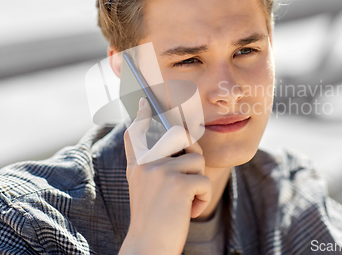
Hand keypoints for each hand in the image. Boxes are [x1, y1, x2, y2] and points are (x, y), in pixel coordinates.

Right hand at [119, 98, 210, 254]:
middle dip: (192, 155)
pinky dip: (202, 199)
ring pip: (197, 161)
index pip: (138, 131)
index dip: (142, 115)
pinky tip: (187, 212)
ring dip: (198, 183)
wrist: (149, 247)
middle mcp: (146, 163)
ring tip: (183, 202)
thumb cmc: (152, 216)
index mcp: (137, 164)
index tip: (144, 101)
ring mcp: (161, 171)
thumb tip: (170, 136)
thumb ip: (149, 161)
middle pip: (180, 137)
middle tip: (187, 180)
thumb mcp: (142, 185)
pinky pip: (204, 180)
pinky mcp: (179, 184)